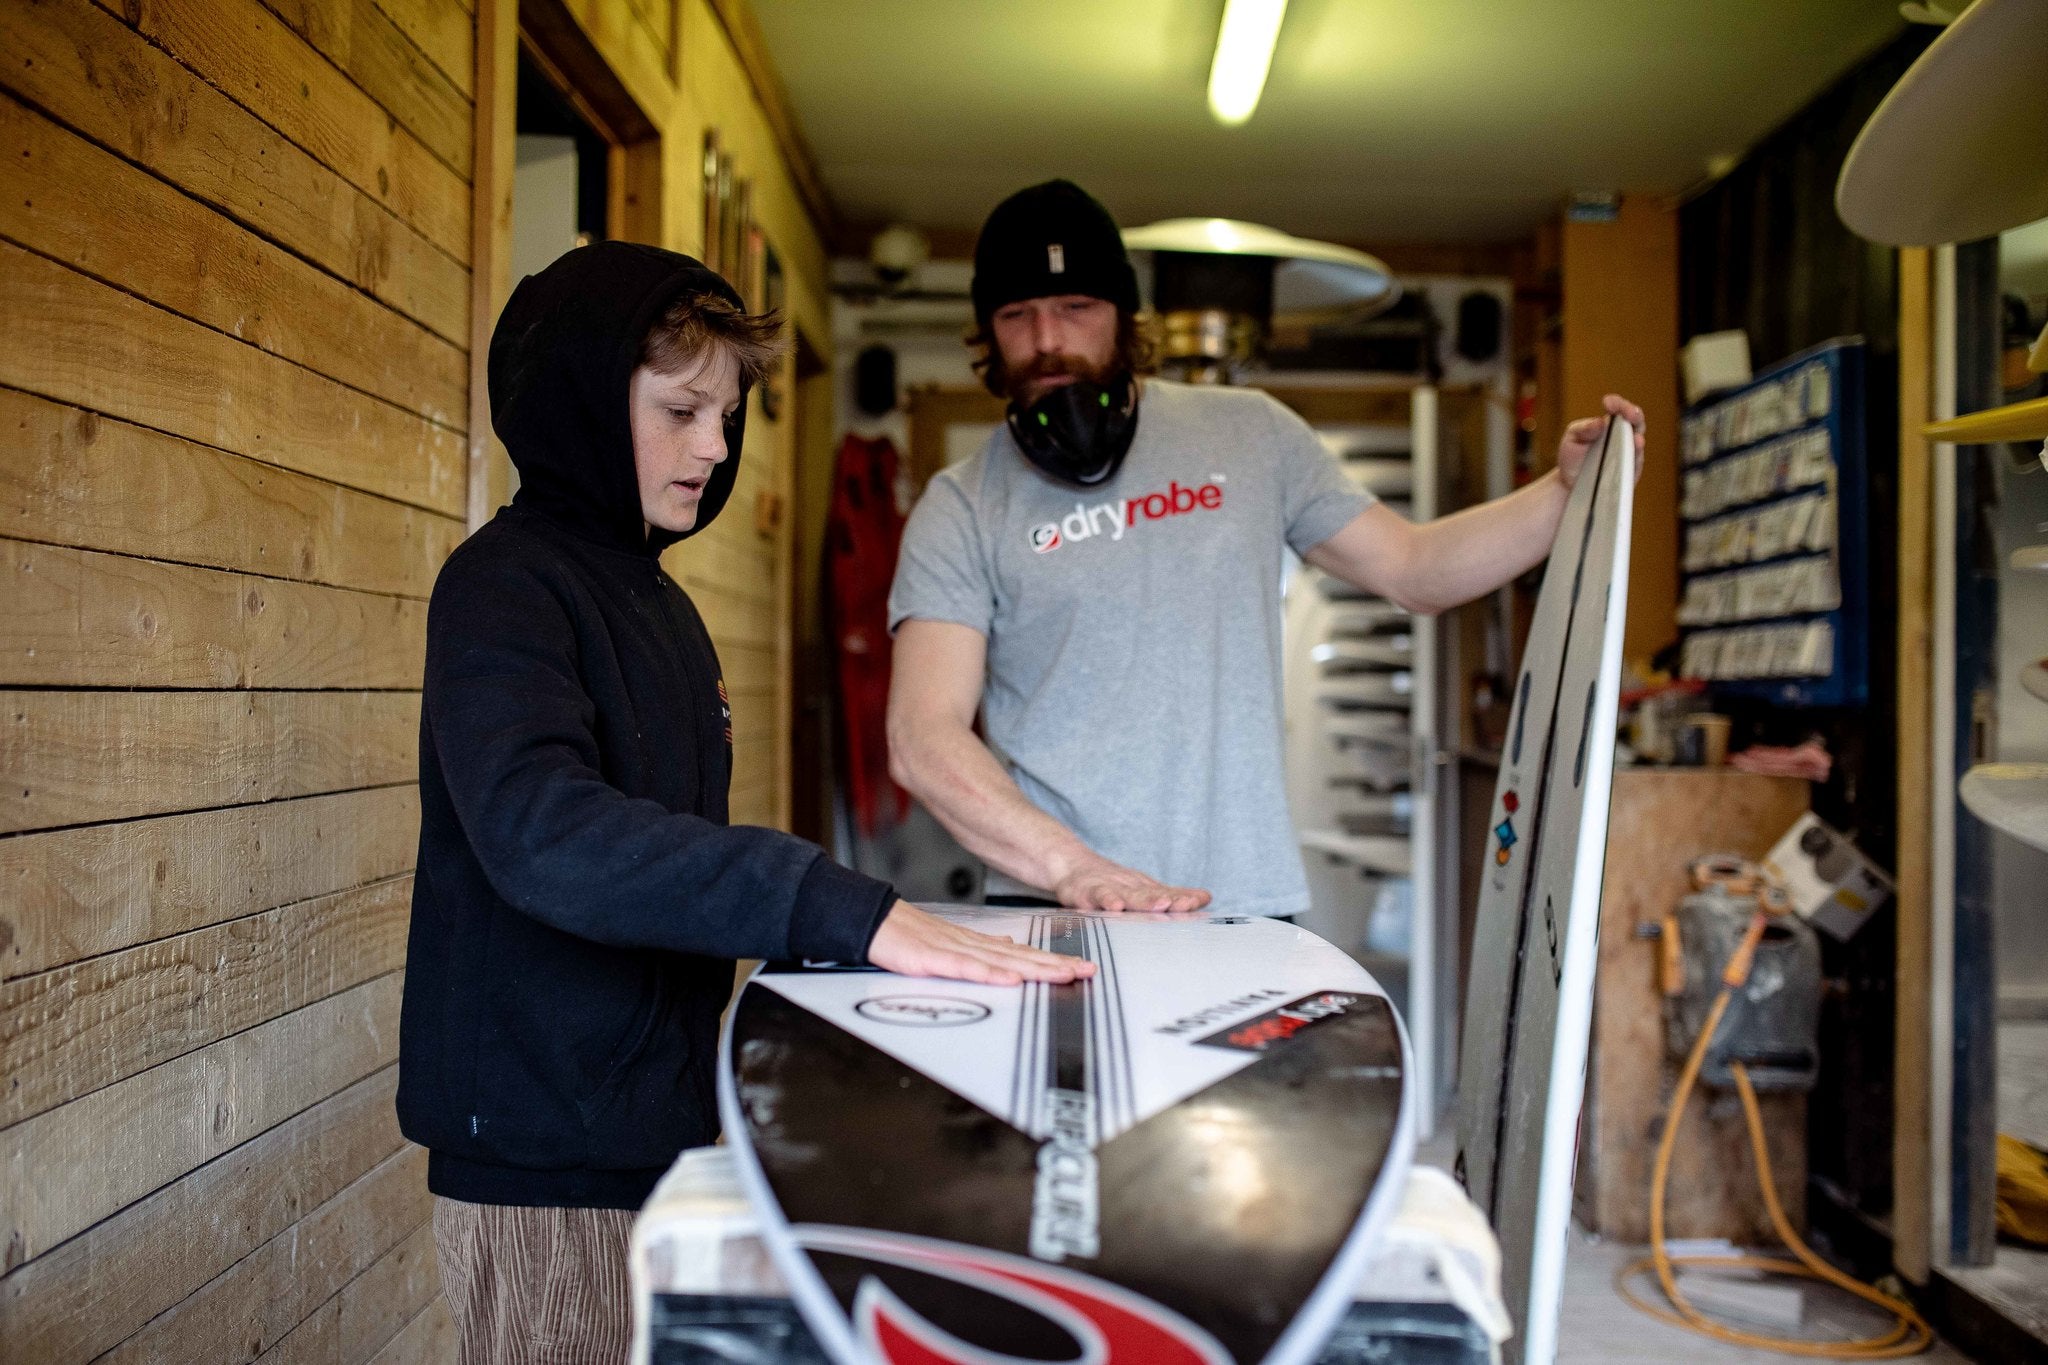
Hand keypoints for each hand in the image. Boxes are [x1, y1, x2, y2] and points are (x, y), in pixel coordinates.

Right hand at [868, 901, 1096, 984]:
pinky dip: (990, 974)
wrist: (873, 921)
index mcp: (977, 944)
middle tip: (1087, 970)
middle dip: (1056, 965)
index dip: (1053, 961)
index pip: (1023, 955)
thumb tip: (1012, 949)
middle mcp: (972, 945)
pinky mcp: (933, 960)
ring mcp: (954, 951)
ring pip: (1002, 962)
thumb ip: (983, 949)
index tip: (1081, 967)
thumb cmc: (908, 936)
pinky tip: (1011, 979)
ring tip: (1063, 974)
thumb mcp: (951, 943)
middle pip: (1021, 957)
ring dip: (1035, 969)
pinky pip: (966, 969)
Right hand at [1052, 853, 1210, 912]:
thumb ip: (1171, 895)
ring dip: (1144, 900)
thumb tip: (1206, 897)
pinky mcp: (1085, 892)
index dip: (1184, 898)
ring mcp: (1107, 887)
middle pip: (1152, 894)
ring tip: (1160, 904)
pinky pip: (1097, 896)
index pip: (1168, 894)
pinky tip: (1115, 907)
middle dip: (1169, 900)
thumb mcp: (1141, 888)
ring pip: (1128, 894)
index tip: (1202, 901)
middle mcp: (1128, 886)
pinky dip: (1106, 900)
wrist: (1070, 864)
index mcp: (1143, 888)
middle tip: (1186, 904)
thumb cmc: (1109, 883)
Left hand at [1557, 393, 1644, 489]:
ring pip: (1638, 444)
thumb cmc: (1572, 458)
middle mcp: (1623, 437)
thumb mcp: (1572, 440)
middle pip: (1636, 422)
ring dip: (1638, 440)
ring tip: (1635, 438)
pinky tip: (1631, 457)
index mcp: (1609, 425)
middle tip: (1629, 414)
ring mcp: (1628, 455)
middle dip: (1634, 415)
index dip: (1618, 404)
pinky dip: (1634, 461)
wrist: (1569, 485)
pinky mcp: (1629, 473)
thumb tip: (1600, 422)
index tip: (1607, 403)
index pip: (1619, 409)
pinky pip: (1635, 467)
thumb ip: (1583, 429)